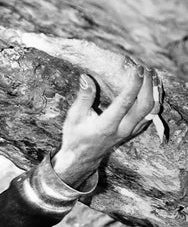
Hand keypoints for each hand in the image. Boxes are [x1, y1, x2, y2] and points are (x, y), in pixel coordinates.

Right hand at [52, 63, 158, 187]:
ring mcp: (130, 132)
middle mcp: (122, 129)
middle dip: (147, 85)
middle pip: (144, 106)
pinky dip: (153, 102)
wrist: (82, 158)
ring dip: (153, 93)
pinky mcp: (133, 132)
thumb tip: (86, 77)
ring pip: (151, 112)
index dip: (134, 84)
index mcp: (106, 125)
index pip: (125, 102)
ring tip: (151, 76)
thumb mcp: (74, 117)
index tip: (137, 69)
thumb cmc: (75, 136)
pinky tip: (151, 90)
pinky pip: (150, 117)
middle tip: (145, 69)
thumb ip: (83, 97)